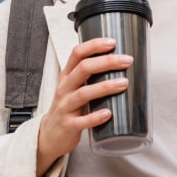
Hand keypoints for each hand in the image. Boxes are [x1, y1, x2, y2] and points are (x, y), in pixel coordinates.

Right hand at [35, 37, 129, 176]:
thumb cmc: (67, 107)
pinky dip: (95, 117)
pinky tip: (108, 113)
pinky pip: (81, 121)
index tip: (112, 42)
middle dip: (106, 62)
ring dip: (105, 87)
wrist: (49, 135)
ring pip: (83, 93)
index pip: (77, 53)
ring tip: (124, 83)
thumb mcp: (73, 87)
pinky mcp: (68, 125)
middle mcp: (64, 88)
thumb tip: (120, 63)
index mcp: (67, 76)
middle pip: (83, 69)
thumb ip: (90, 76)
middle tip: (127, 60)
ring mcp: (65, 107)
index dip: (94, 45)